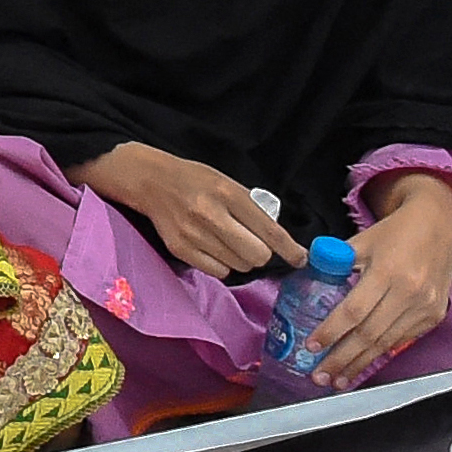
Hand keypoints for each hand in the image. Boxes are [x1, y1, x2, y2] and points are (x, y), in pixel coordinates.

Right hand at [76, 142, 291, 274]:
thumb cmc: (195, 180)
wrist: (150, 180)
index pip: (269, 231)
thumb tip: (278, 241)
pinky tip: (213, 248)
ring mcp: (193, 234)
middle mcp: (210, 214)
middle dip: (261, 254)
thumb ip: (251, 208)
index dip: (290, 250)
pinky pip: (217, 272)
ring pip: (238, 266)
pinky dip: (222, 265)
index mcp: (228, 193)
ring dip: (240, 259)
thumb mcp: (227, 183)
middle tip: (253, 245)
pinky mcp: (180, 249)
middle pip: (256, 255)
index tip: (300, 259)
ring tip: (227, 242)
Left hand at [305, 178, 451, 387]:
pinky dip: (382, 353)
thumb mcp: (362, 240)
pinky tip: (364, 363)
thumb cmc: (394, 232)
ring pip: (387, 343)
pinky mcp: (435, 316)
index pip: (353, 311)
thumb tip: (307, 273)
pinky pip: (403, 340)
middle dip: (342, 359)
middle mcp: (409, 293)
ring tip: (339, 379)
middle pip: (370, 335)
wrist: (438, 226)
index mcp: (387, 273)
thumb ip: (336, 260)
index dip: (331, 332)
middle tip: (320, 377)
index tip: (312, 347)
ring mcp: (425, 308)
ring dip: (361, 364)